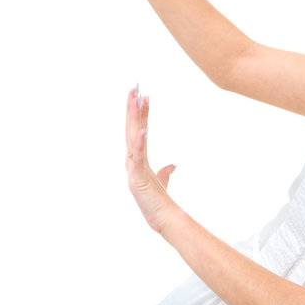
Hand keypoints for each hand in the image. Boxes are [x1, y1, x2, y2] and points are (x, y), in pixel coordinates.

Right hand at [125, 86, 179, 235]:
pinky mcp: (136, 177)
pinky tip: (142, 129)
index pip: (139, 130)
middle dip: (132, 107)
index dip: (140, 113)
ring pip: (132, 136)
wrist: (161, 217)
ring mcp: (133, 167)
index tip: (142, 95)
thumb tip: (172, 165)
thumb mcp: (163, 182)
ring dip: (133, 117)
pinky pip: (138, 156)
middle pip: (132, 128)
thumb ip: (165, 172)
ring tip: (135, 99)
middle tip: (134, 87)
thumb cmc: (158, 201)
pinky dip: (139, 143)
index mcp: (138, 159)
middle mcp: (133, 160)